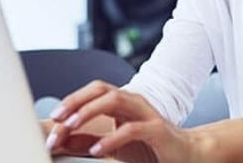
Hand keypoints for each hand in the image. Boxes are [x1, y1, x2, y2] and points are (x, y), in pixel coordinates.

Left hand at [45, 81, 208, 162]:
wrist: (188, 154)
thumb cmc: (150, 147)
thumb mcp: (112, 145)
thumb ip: (88, 141)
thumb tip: (60, 139)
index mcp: (121, 102)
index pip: (92, 92)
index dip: (71, 101)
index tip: (53, 118)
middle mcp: (133, 102)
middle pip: (100, 88)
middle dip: (75, 100)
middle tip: (58, 117)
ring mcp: (146, 113)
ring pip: (114, 100)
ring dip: (89, 111)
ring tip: (72, 126)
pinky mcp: (157, 130)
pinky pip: (131, 129)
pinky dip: (111, 138)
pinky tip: (97, 149)